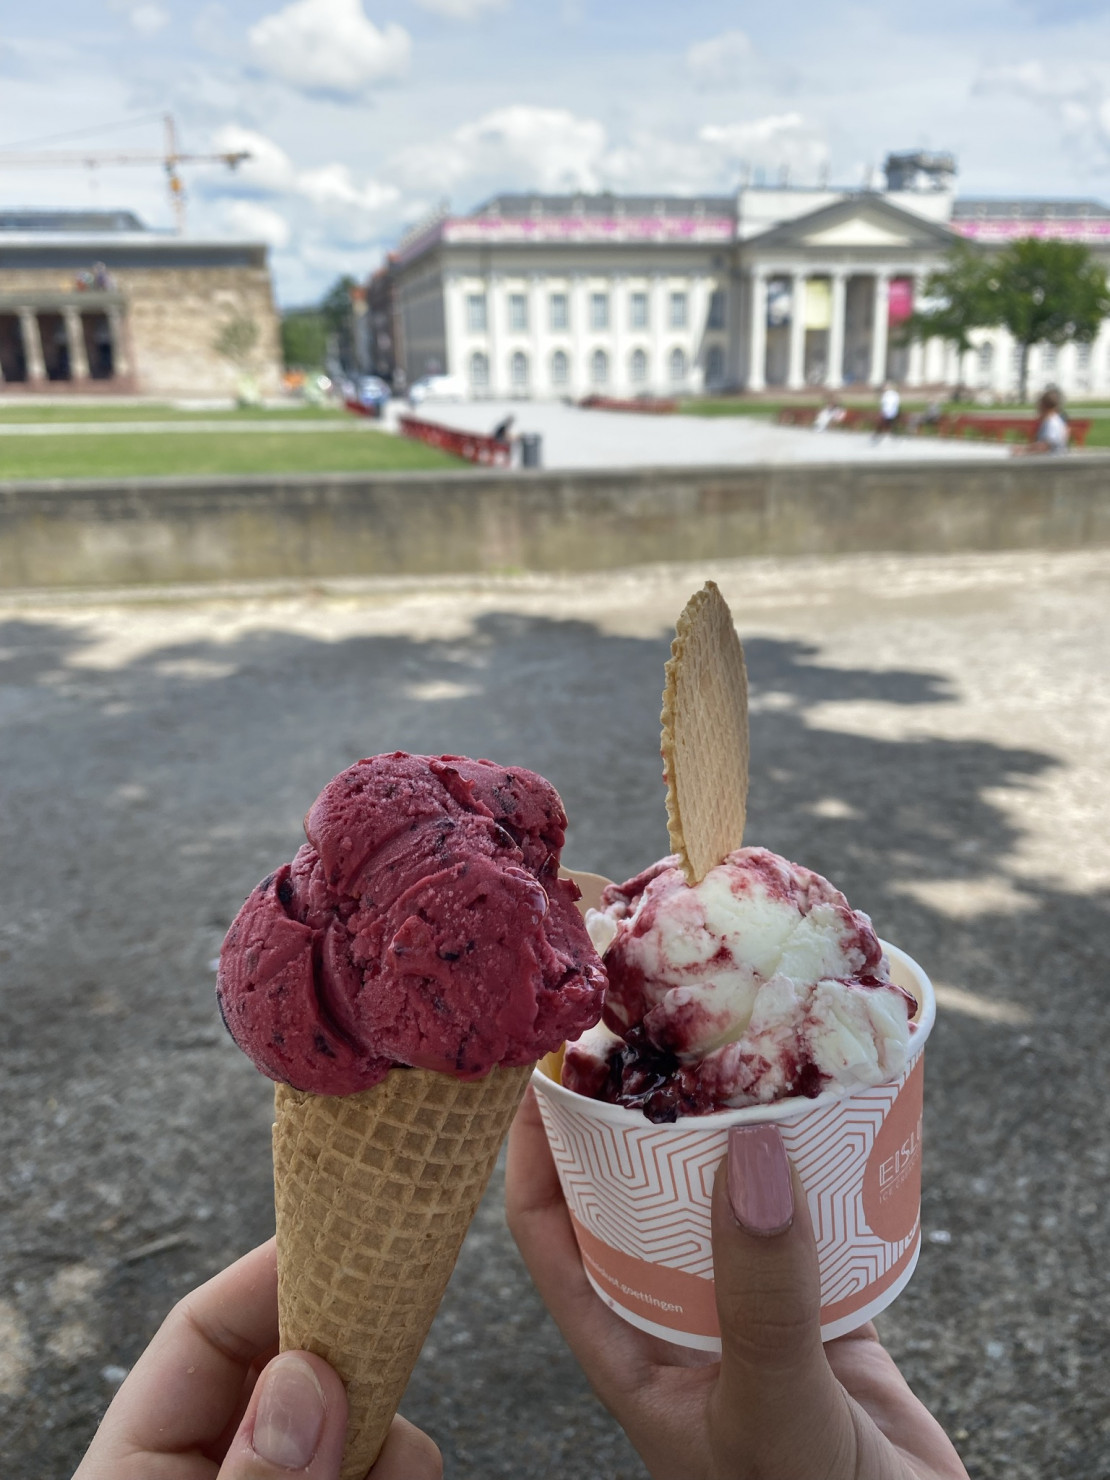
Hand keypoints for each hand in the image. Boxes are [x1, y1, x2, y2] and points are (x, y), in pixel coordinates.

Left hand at [74, 1238, 441, 1479]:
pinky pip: (387, 1466)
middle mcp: (217, 1466)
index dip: (271, 1272)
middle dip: (351, 1349)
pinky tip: (405, 1479)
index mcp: (141, 1465)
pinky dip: (403, 1466)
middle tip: (400, 1326)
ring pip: (355, 1419)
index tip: (347, 1226)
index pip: (200, 1333)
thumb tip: (309, 1378)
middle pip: (291, 1363)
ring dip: (391, 1428)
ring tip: (394, 1465)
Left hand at [506, 1087, 968, 1479]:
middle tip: (655, 1023)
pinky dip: (814, 1168)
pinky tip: (830, 1116)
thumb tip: (751, 1152)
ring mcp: (749, 1309)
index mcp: (628, 1346)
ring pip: (722, 1196)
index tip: (544, 1058)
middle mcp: (677, 1317)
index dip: (534, 1144)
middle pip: (634, 1192)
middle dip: (637, 1114)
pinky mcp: (825, 1312)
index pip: (549, 1227)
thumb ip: (762, 1297)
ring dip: (729, 1131)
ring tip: (740, 1047)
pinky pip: (808, 1218)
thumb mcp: (772, 1412)